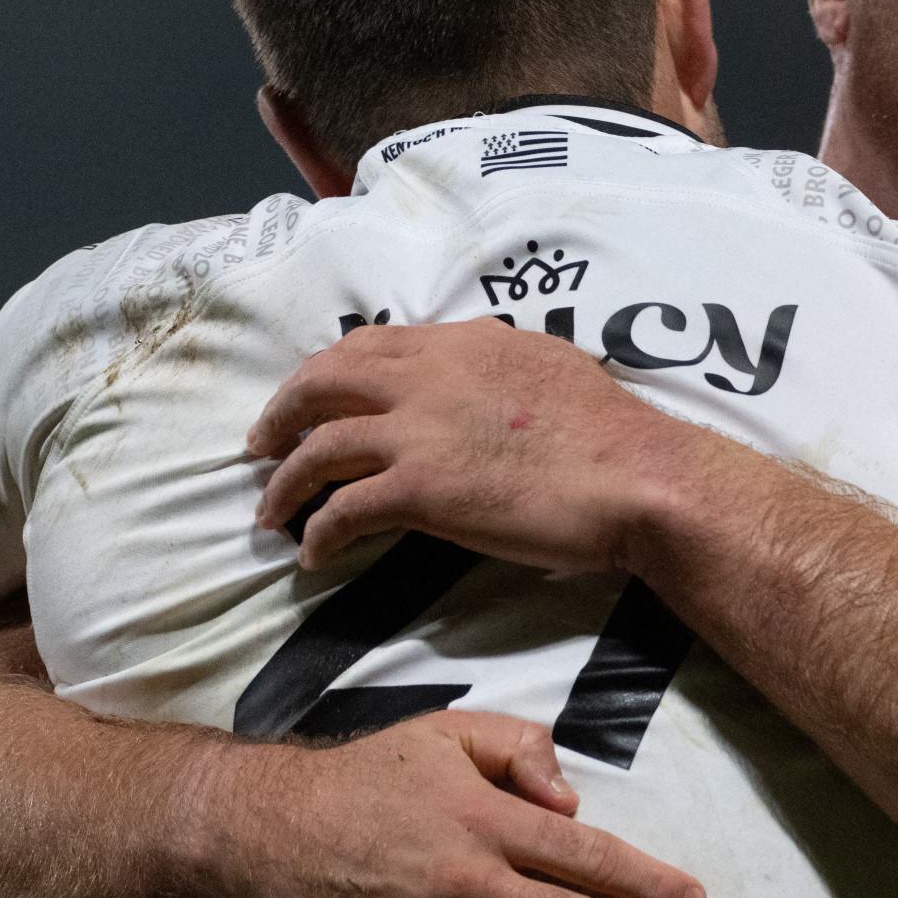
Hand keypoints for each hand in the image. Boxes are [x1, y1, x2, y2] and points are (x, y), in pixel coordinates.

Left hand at [247, 320, 685, 573]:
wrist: (635, 475)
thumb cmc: (608, 430)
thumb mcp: (547, 364)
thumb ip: (498, 361)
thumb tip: (481, 361)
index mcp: (459, 343)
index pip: (367, 346)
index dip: (325, 372)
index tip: (308, 398)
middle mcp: (426, 376)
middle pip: (321, 383)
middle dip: (281, 414)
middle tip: (262, 445)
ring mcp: (418, 430)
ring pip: (318, 447)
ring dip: (285, 482)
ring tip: (271, 512)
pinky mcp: (420, 489)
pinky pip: (343, 510)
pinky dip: (320, 533)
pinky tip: (314, 554)